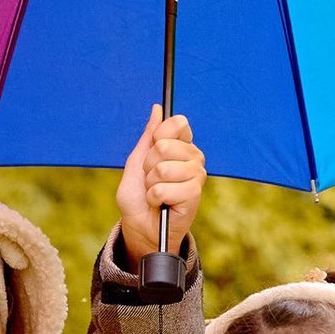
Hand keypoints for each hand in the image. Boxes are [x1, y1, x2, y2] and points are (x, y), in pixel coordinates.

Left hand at [117, 107, 206, 264]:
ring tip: (156, 192)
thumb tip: (158, 108)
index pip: (177, 123)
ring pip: (162, 168)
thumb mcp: (137, 160)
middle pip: (164, 146)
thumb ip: (149, 135)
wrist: (141, 225)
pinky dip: (154, 197)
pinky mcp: (194, 194)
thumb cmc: (139, 195)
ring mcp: (197, 175)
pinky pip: (163, 188)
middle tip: (152, 179)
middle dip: (148, 165)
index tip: (153, 151)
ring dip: (151, 183)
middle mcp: (194, 158)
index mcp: (182, 146)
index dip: (158, 136)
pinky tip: (161, 203)